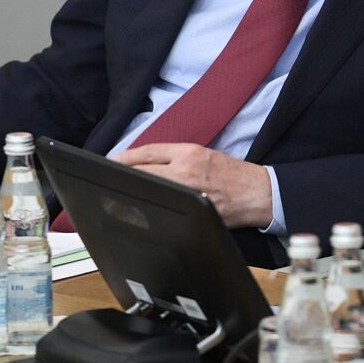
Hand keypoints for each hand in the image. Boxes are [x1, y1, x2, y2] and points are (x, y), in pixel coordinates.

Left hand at [115, 143, 271, 228]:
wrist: (257, 192)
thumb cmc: (231, 173)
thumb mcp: (204, 154)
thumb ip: (176, 157)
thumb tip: (146, 164)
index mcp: (188, 152)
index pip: (147, 152)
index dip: (124, 158)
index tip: (111, 162)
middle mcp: (186, 169)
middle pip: (143, 171)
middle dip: (122, 176)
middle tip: (106, 180)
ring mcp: (190, 191)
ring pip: (152, 190)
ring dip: (132, 194)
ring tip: (118, 196)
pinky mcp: (195, 209)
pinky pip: (168, 208)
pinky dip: (153, 209)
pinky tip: (143, 211)